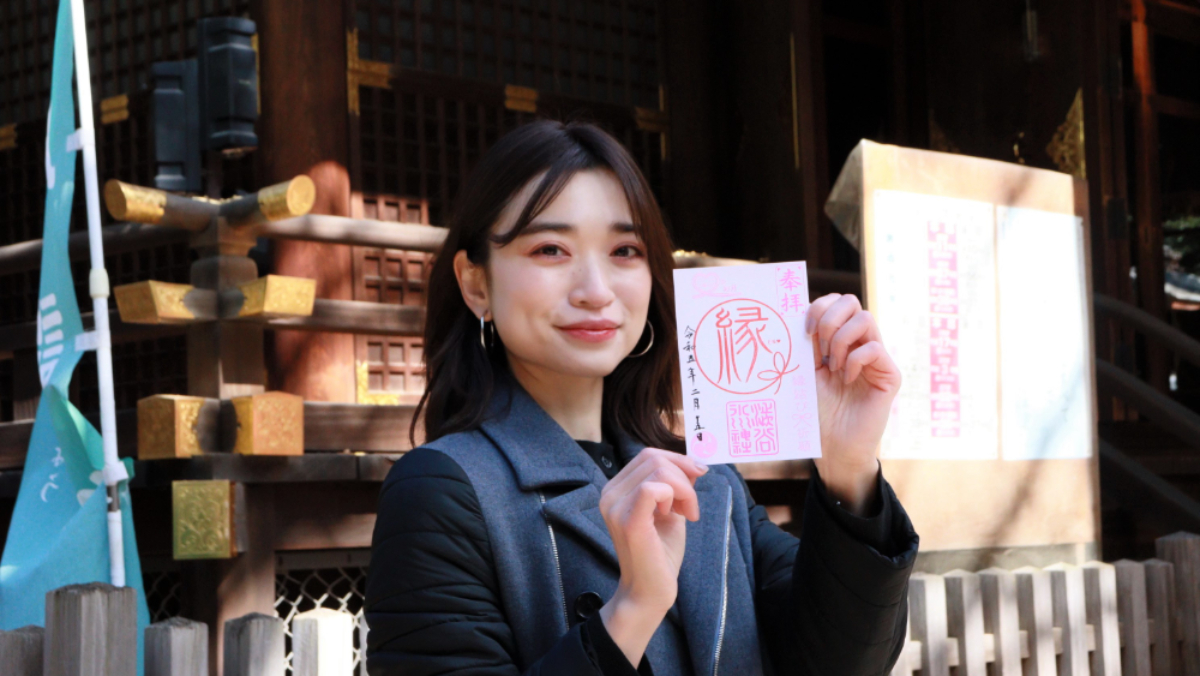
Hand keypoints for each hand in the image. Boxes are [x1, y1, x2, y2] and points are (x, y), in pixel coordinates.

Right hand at [598, 448, 707, 665]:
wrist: (650, 592)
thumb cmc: (660, 553)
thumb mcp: (671, 510)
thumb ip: (677, 485)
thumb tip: (694, 463)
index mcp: (616, 489)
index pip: (648, 455)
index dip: (678, 461)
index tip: (697, 479)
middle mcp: (609, 494)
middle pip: (653, 458)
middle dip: (683, 475)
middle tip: (691, 506)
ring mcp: (615, 507)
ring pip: (657, 469)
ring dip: (683, 489)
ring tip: (687, 513)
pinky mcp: (628, 521)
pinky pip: (653, 489)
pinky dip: (674, 496)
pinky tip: (676, 516)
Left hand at [805, 293, 900, 514]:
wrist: (832, 448)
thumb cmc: (815, 413)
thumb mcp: (805, 372)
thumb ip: (806, 343)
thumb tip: (796, 311)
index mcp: (837, 340)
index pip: (835, 302)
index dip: (819, 307)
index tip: (804, 330)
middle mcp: (859, 344)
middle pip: (852, 301)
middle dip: (830, 318)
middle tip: (820, 347)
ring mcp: (876, 358)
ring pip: (865, 319)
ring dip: (842, 339)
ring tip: (832, 366)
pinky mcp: (889, 375)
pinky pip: (874, 348)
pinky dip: (855, 360)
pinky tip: (847, 379)